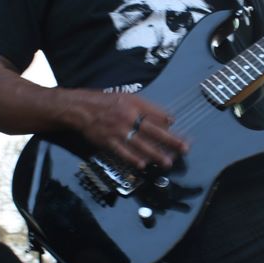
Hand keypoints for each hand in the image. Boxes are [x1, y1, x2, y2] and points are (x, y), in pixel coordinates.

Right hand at [72, 89, 188, 168]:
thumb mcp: (126, 97)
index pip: (155, 113)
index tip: (178, 126)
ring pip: (140, 144)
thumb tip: (166, 117)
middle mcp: (127, 117)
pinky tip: (142, 165)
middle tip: (183, 148)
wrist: (80, 109)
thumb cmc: (104, 102)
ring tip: (167, 162)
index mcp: (133, 105)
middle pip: (153, 130)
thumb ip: (145, 106)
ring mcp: (118, 131)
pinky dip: (132, 159)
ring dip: (155, 154)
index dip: (167, 121)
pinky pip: (122, 152)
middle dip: (170, 141)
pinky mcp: (108, 141)